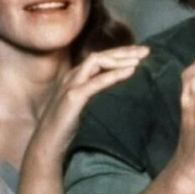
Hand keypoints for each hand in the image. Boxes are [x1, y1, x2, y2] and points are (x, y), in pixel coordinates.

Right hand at [31, 45, 148, 162]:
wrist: (47, 143)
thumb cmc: (66, 129)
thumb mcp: (84, 108)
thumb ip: (95, 97)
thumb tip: (117, 96)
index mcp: (76, 77)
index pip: (100, 58)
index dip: (121, 54)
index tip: (140, 54)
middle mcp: (72, 76)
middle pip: (101, 56)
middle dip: (124, 51)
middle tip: (146, 50)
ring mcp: (71, 85)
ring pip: (97, 62)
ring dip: (120, 59)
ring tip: (139, 60)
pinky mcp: (73, 97)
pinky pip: (96, 81)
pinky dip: (114, 74)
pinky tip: (130, 71)